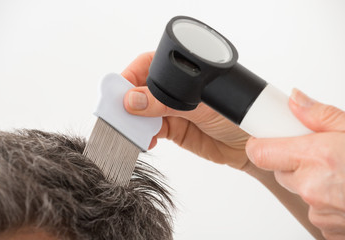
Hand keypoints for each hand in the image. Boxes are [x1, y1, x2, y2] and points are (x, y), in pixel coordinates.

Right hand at [122, 52, 249, 168]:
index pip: (148, 66)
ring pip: (143, 112)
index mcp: (182, 72)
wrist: (248, 145)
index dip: (130, 75)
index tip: (119, 90)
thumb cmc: (236, 115)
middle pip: (141, 90)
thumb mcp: (201, 105)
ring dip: (133, 120)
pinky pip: (150, 130)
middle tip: (118, 113)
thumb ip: (165, 103)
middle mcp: (174, 89)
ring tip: (129, 129)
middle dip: (127, 100)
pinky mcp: (172, 130)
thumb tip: (133, 100)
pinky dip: (143, 135)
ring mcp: (171, 110)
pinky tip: (143, 139)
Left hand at [246, 89, 344, 238]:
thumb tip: (296, 99)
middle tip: (319, 153)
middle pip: (279, 170)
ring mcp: (320, 212)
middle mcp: (313, 188)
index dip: (261, 143)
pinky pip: (315, 208)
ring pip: (299, 189)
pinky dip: (326, 200)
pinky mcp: (328, 228)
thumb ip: (321, 116)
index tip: (267, 137)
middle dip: (293, 160)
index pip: (260, 152)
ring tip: (342, 174)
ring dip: (312, 181)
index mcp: (318, 158)